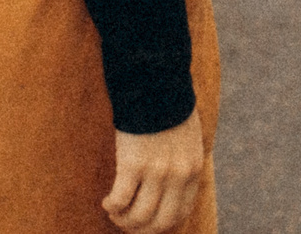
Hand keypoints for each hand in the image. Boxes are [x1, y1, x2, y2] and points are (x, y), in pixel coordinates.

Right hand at [103, 110, 203, 233]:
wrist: (155, 81)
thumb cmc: (166, 106)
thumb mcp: (187, 138)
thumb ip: (181, 161)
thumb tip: (170, 184)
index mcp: (193, 170)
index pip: (180, 213)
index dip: (160, 225)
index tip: (146, 224)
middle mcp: (178, 176)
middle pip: (161, 222)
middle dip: (142, 230)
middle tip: (127, 224)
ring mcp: (157, 172)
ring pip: (140, 216)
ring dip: (124, 220)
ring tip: (114, 213)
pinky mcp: (134, 163)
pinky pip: (121, 199)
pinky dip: (113, 206)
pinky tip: (107, 202)